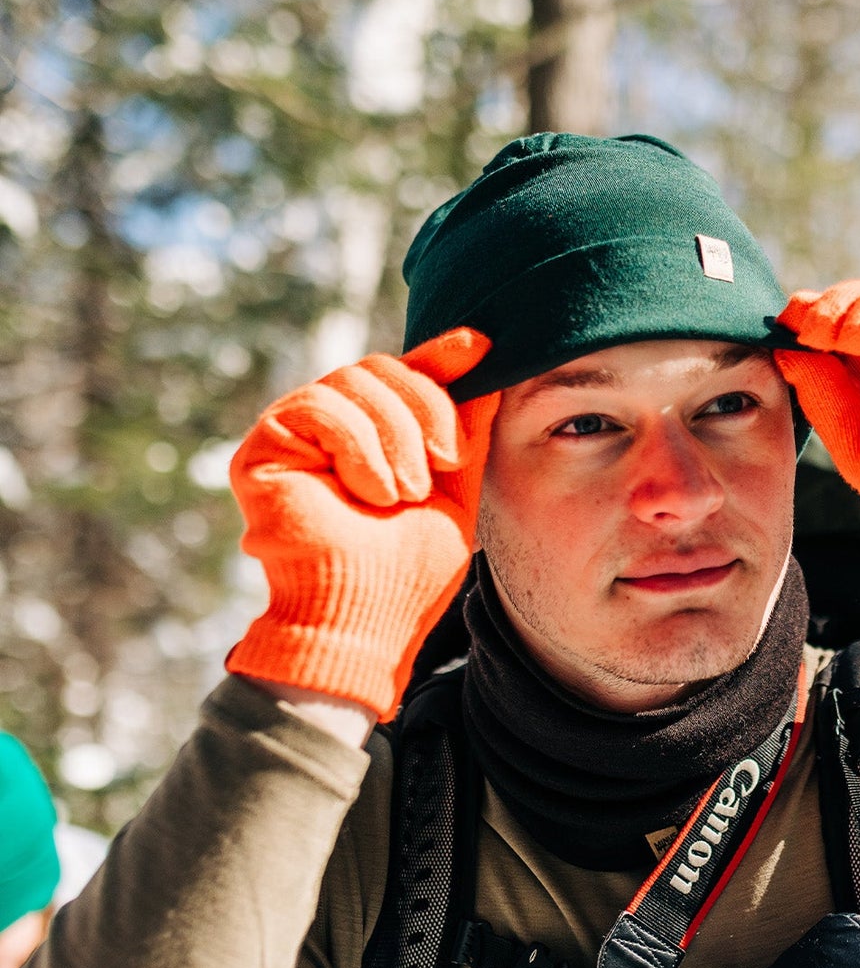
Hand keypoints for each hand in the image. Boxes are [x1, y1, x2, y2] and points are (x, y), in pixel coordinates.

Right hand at [226, 327, 494, 720]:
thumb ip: (465, 433)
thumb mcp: (454, 493)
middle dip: (425, 412)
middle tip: (435, 473)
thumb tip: (486, 367)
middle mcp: (331, 428)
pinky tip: (370, 494)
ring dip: (395, 438)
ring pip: (354, 381)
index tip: (479, 346)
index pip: (405, 375)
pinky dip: (358, 448)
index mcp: (375, 436)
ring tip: (400, 496)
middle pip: (383, 368)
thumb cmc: (408, 572)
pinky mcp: (264, 448)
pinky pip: (319, 406)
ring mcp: (294, 435)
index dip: (440, 356)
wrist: (365, 620)